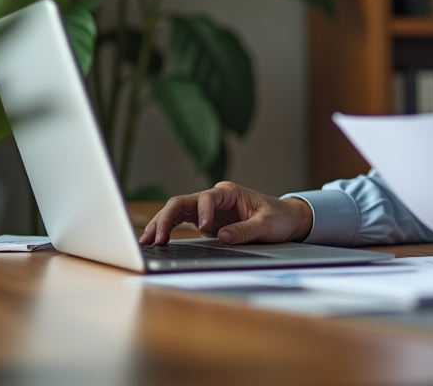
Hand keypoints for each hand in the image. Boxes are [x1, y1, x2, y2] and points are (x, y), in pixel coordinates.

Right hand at [138, 181, 313, 245]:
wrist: (286, 219)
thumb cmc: (278, 217)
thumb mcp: (266, 225)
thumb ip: (245, 230)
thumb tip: (222, 237)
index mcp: (229, 192)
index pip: (206, 197)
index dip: (202, 212)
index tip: (204, 227)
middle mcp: (215, 198)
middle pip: (182, 202)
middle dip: (166, 218)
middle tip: (155, 237)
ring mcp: (207, 210)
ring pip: (176, 212)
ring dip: (161, 224)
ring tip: (146, 240)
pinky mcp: (205, 222)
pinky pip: (181, 223)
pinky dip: (167, 230)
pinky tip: (156, 240)